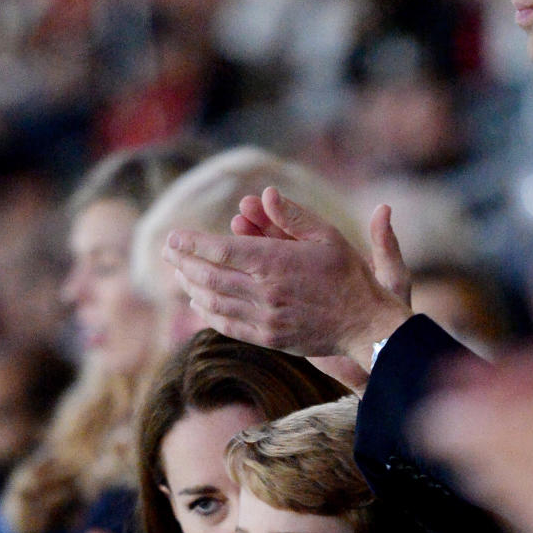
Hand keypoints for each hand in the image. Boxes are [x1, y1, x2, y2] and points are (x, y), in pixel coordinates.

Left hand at [163, 189, 410, 370]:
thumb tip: (264, 194)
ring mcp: (264, 318)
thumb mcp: (326, 235)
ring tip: (180, 273)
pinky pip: (226, 324)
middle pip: (208, 276)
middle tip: (168, 251)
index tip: (172, 236)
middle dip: (182, 262)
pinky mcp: (267, 338)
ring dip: (191, 285)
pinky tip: (198, 301)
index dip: (191, 243)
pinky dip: (206, 312)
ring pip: (212, 301)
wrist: (365, 324)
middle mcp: (264, 291)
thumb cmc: (349, 275)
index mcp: (275, 262)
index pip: (219, 250)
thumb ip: (292, 215)